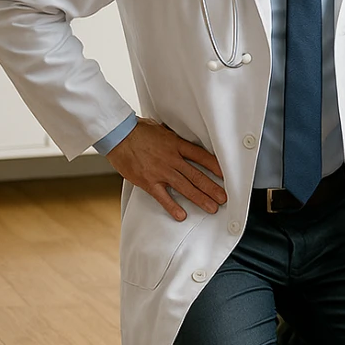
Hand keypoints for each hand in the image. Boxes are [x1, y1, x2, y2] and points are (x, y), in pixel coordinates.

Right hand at [106, 117, 225, 222]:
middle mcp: (171, 159)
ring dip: (200, 199)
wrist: (118, 134)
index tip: (226, 175)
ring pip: (185, 187)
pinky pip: (162, 197)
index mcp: (176, 145)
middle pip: (197, 175)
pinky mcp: (148, 181)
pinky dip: (172, 207)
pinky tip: (182, 215)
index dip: (215, 166)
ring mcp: (160, 171)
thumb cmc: (138, 130)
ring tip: (212, 208)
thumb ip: (173, 137)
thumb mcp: (161, 129)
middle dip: (212, 188)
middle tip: (224, 198)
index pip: (201, 156)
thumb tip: (182, 139)